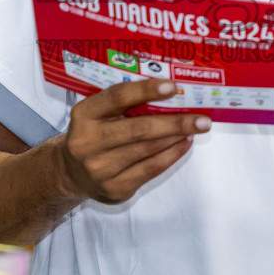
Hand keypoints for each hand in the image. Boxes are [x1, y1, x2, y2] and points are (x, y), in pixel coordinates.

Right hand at [56, 80, 209, 204]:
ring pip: (148, 150)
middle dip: (175, 122)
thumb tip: (170, 93)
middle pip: (139, 129)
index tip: (172, 86)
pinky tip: (184, 144)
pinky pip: (150, 169)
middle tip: (202, 118)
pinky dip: (172, 155)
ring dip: (177, 138)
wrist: (71, 173)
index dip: (146, 90)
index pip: (118, 97)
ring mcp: (100, 168)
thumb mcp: (97, 114)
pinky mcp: (114, 188)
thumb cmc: (94, 134)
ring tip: (196, 127)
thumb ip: (123, 103)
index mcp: (84, 115)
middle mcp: (87, 142)